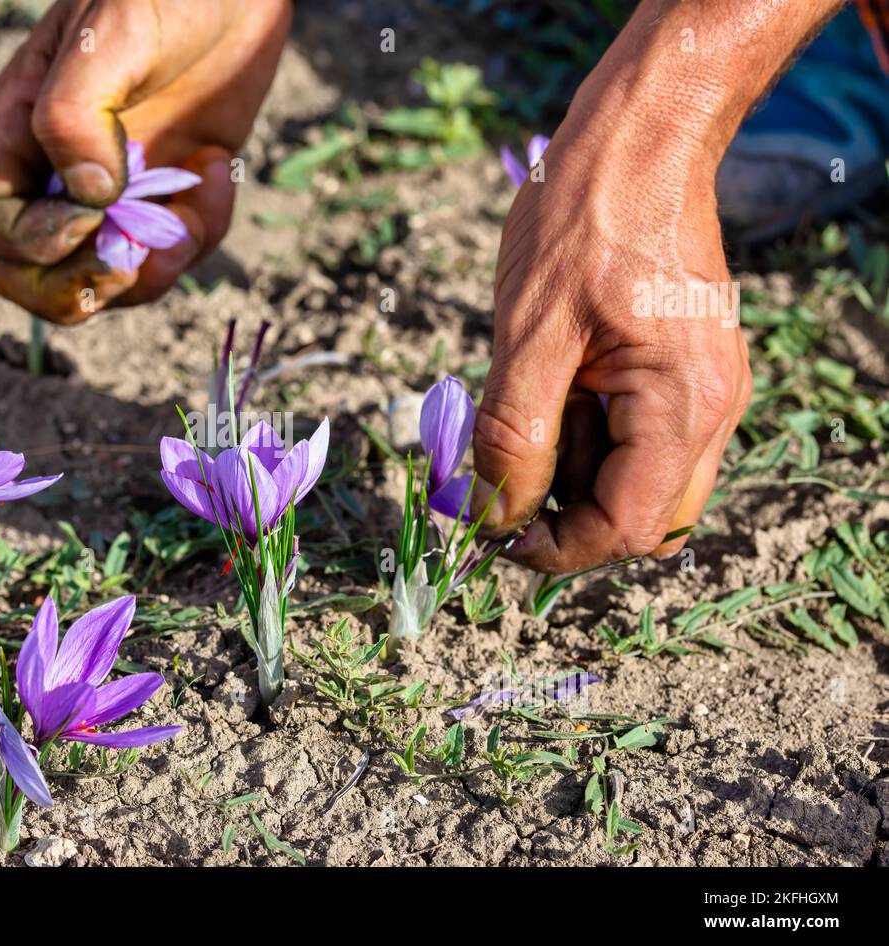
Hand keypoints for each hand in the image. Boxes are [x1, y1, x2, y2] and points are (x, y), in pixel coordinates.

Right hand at [0, 0, 290, 324]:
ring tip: (189, 220)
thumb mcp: (107, 34)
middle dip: (78, 289)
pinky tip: (217, 166)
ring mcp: (119, 194)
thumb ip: (75, 116)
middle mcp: (60, 176)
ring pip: (108, 280)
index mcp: (18, 135)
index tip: (87, 220)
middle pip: (33, 277)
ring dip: (150, 274)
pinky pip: (173, 253)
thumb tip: (90, 200)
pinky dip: (200, 233)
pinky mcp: (173, 198)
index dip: (25, 245)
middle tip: (131, 264)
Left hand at [471, 20, 764, 572]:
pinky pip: (632, 437)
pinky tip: (549, 387)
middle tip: (500, 473)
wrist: (638, 138)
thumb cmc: (585, 217)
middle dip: (565, 514)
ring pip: (635, 480)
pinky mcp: (680, 373)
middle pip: (643, 519)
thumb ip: (514, 435)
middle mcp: (710, 409)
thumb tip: (494, 515)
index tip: (493, 537)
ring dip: (569, 471)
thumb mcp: (530, 331)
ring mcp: (700, 391)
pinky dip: (581, 434)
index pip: (629, 528)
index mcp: (682, 404)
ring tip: (528, 402)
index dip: (557, 549)